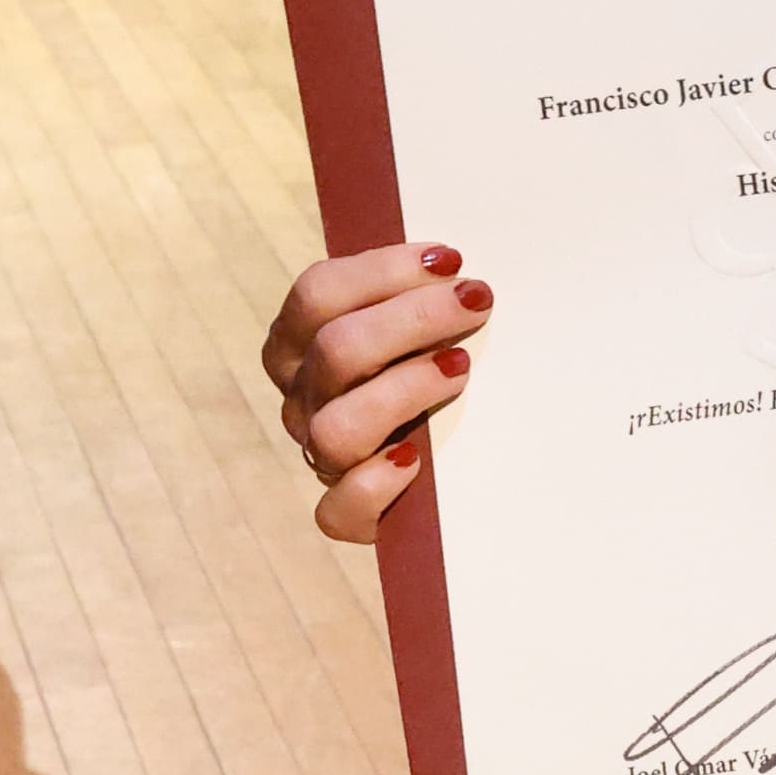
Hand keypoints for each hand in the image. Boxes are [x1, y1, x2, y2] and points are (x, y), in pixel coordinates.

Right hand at [262, 241, 494, 545]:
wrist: (446, 466)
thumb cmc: (430, 369)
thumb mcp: (413, 325)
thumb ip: (414, 291)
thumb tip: (454, 261)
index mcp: (299, 341)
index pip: (318, 293)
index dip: (383, 272)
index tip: (451, 260)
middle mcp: (302, 398)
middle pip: (335, 350)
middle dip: (413, 318)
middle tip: (475, 301)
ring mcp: (319, 456)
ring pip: (336, 428)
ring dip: (403, 391)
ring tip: (459, 370)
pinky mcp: (345, 514)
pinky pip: (339, 510)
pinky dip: (375, 485)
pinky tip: (415, 459)